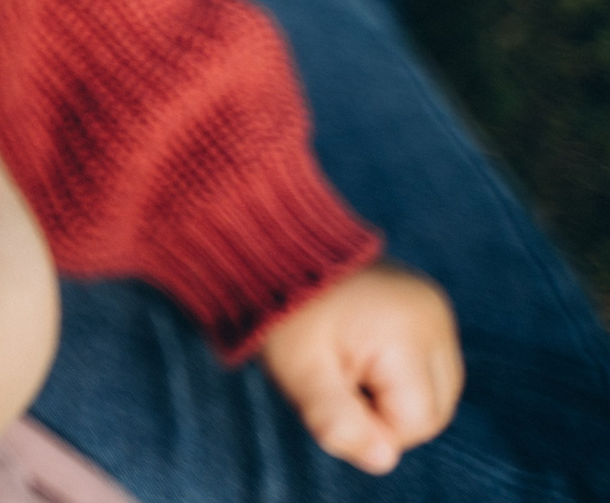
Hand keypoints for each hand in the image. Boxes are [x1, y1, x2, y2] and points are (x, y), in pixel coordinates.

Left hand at [259, 263, 460, 474]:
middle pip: (434, 411)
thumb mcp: (300, 372)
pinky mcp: (432, 306)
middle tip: (337, 375)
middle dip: (387, 412)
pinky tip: (364, 349)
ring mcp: (438, 309)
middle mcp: (437, 318)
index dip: (371, 424)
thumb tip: (383, 462)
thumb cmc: (284, 317)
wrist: (277, 253)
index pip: (414, 423)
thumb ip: (337, 420)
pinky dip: (401, 372)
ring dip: (395, 394)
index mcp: (407, 334)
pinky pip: (432, 364)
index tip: (331, 388)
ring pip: (438, 391)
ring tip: (348, 359)